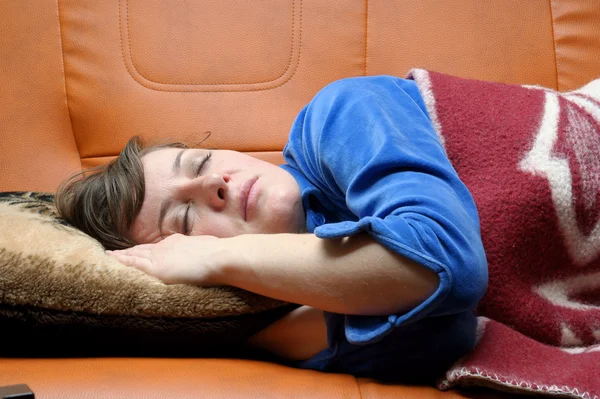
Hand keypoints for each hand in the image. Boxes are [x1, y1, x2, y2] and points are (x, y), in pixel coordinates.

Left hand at [107, 234, 228, 285]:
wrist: (220, 257)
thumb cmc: (219, 255)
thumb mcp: (207, 249)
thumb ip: (198, 253)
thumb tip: (201, 256)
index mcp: (176, 243)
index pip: (154, 248)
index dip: (141, 250)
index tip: (132, 251)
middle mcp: (164, 247)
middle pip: (140, 250)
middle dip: (127, 252)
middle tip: (112, 253)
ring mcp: (159, 256)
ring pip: (133, 255)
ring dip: (120, 256)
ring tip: (108, 256)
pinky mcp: (155, 267)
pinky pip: (132, 263)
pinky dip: (120, 261)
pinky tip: (111, 260)